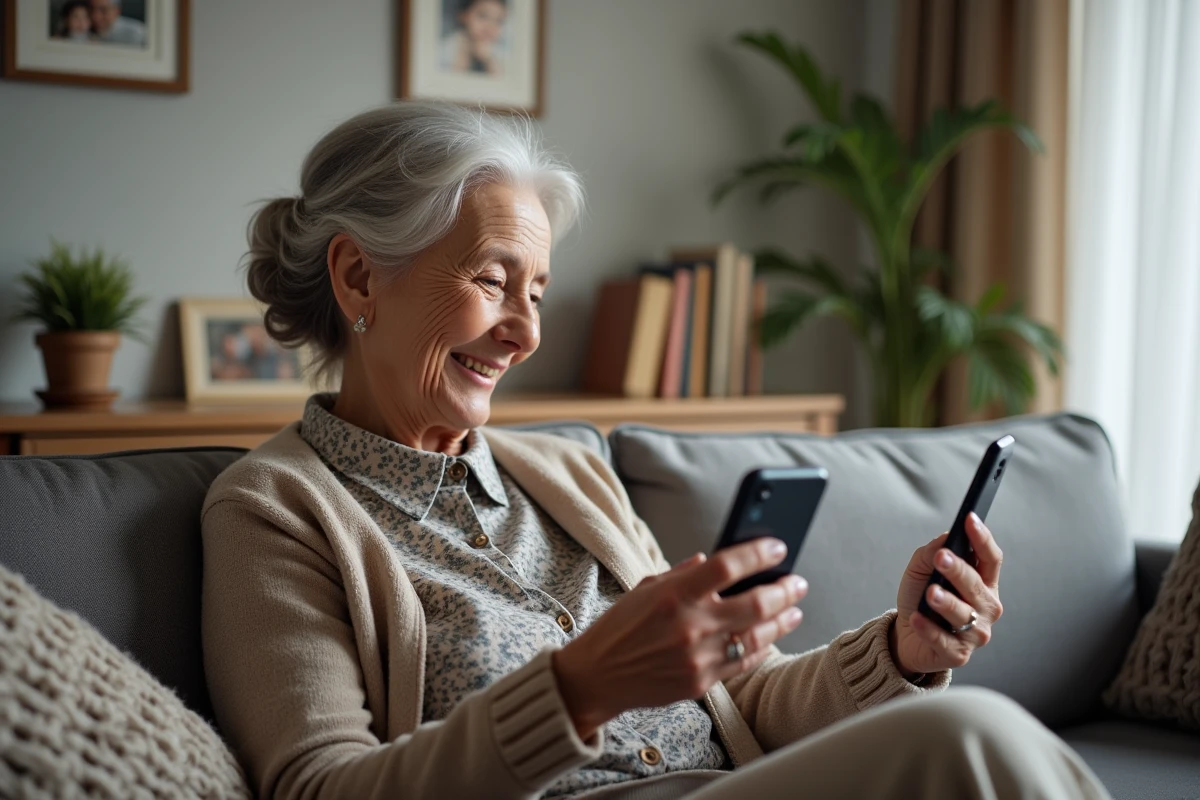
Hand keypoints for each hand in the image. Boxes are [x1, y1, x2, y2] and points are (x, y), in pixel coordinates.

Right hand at [552, 539, 807, 738]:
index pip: (727, 566)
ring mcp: (697, 656)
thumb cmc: (620, 627)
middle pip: (755, 603)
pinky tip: (770, 638)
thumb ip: (681, 574)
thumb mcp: (645, 588)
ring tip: (794, 610)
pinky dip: (761, 648)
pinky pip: (742, 662)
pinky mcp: (700, 682)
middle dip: (784, 590)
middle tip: (798, 582)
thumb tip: (712, 561)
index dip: (758, 554)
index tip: (777, 547)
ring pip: (757, 636)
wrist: (597, 676)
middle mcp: (689, 624)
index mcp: (673, 594)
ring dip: (782, 621)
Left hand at [892, 513, 1003, 677]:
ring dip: (946, 602)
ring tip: (930, 593)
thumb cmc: (919, 598)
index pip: (990, 559)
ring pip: (963, 615)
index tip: (970, 519)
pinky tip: (917, 619)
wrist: (905, 635)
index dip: (982, 539)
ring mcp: (976, 633)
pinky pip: (944, 640)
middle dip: (959, 570)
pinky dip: (929, 629)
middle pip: (976, 585)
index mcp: (983, 583)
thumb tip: (945, 539)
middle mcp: (986, 607)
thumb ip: (931, 553)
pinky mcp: (958, 654)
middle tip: (941, 557)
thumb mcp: (920, 571)